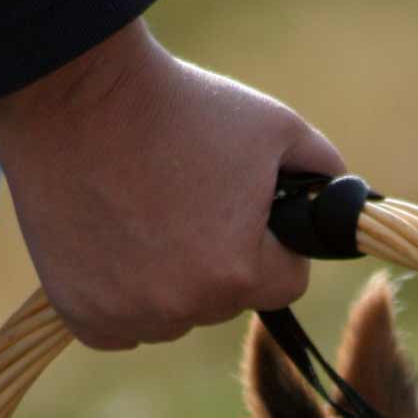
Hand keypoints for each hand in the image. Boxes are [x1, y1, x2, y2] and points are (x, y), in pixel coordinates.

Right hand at [0, 20, 344, 348]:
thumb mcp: (276, 126)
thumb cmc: (180, 106)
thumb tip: (345, 206)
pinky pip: (123, 324)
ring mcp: (129, 317)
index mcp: (239, 274)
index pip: (286, 282)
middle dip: (219, 259)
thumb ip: (326, 172)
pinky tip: (111, 240)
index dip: (274, 242)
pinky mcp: (84, 317)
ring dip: (170, 280)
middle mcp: (183, 310)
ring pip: (175, 315)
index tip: (246, 207)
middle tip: (185, 197)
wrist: (72, 93)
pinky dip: (121, 293)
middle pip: (227, 300)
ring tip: (143, 211)